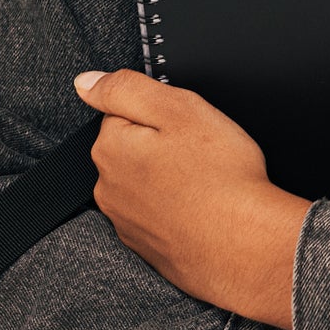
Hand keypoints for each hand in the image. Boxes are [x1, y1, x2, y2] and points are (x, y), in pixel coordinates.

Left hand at [73, 69, 310, 328]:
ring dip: (169, 177)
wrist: (244, 245)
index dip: (162, 113)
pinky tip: (202, 208)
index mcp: (111, 148)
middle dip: (163, 144)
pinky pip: (157, 214)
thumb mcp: (178, 108)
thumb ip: (126, 89)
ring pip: (145, 182)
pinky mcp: (146, 247)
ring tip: (205, 181)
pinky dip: (176, 208)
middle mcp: (109, 188)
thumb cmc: (219, 177)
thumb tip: (86, 82)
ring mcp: (126, 222)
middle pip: (133, 147)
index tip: (186, 126)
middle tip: (201, 152)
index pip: (125, 112)